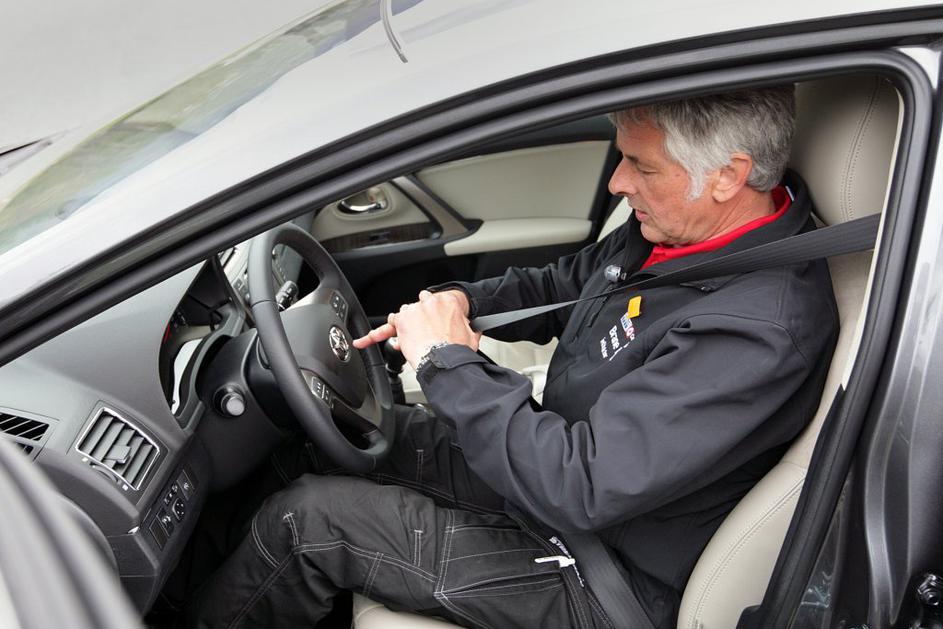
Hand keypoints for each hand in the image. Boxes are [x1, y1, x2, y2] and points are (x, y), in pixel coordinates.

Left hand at [352, 290, 477, 367]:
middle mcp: (427, 304)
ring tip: (409, 341)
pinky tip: (364, 340)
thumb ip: (472, 328)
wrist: (449, 358)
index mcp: (445, 303)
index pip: (433, 303)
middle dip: (417, 321)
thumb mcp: (473, 334)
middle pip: (416, 310)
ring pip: (401, 317)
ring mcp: (412, 313)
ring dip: (403, 328)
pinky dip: (372, 336)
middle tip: (423, 336)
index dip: (430, 316)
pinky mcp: (400, 325)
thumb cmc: (459, 347)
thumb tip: (477, 329)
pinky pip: (383, 329)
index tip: (432, 324)